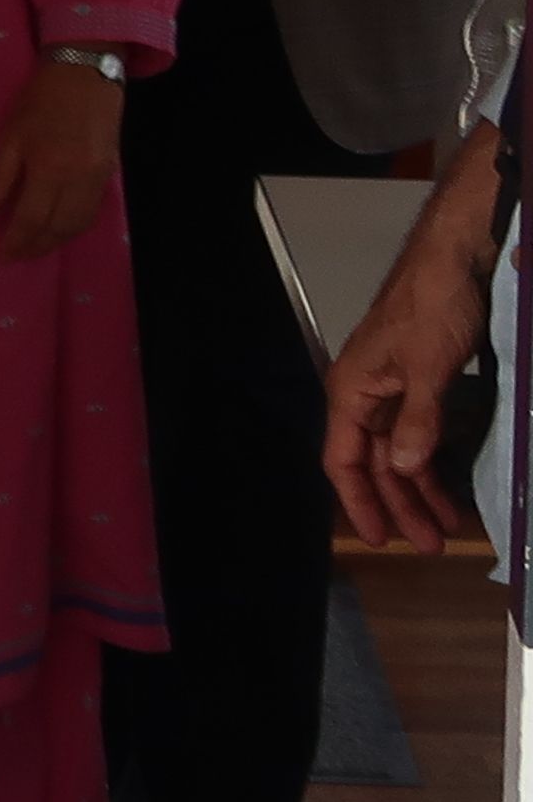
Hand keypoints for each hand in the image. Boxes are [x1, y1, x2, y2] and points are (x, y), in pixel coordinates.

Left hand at [0, 60, 121, 260]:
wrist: (85, 73)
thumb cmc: (40, 100)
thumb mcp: (10, 135)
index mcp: (49, 169)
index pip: (32, 219)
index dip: (17, 241)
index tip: (3, 254)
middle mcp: (78, 179)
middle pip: (59, 227)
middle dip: (38, 246)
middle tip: (18, 255)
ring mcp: (98, 176)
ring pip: (80, 222)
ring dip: (59, 240)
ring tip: (37, 247)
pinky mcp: (110, 171)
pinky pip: (94, 209)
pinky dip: (77, 225)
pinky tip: (62, 228)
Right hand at [326, 217, 495, 548]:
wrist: (456, 257)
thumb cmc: (432, 306)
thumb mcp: (428, 368)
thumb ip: (417, 421)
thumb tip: (406, 469)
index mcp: (352, 392)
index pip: (344, 460)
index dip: (361, 502)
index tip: (381, 540)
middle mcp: (366, 396)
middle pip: (376, 464)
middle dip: (400, 505)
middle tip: (430, 543)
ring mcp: (393, 390)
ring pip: (401, 452)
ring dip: (421, 488)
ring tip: (446, 524)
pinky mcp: (420, 383)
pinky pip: (421, 434)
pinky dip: (435, 460)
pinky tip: (449, 483)